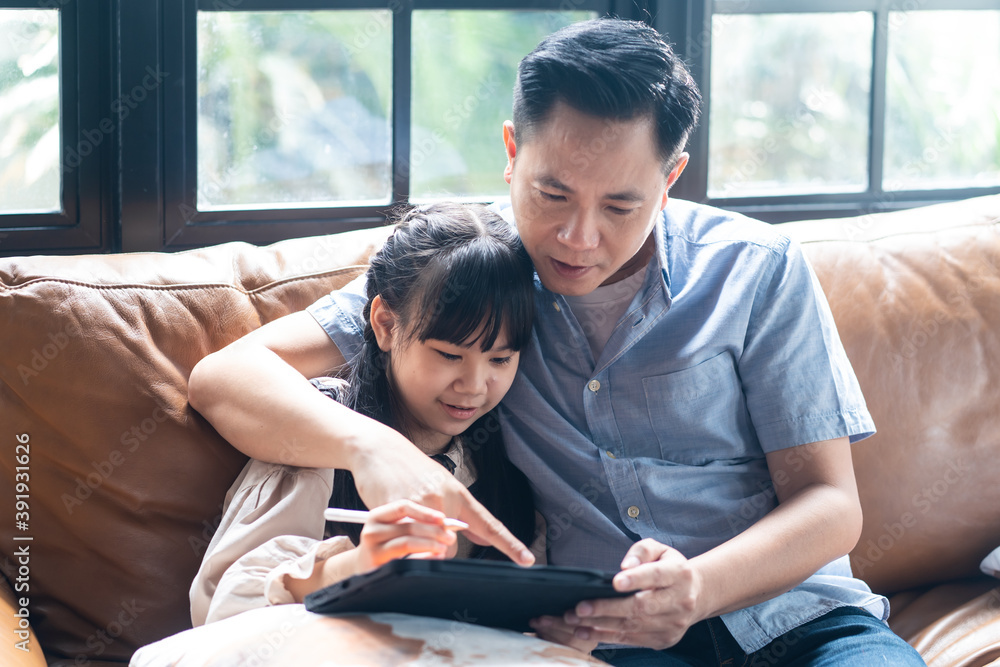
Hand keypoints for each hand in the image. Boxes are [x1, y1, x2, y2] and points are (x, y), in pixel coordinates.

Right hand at [351, 439, 534, 565]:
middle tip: (424, 535)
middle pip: (452, 546)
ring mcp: (423, 504)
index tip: (528, 560)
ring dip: (420, 546)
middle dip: (440, 549)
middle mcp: (445, 499)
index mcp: (459, 494)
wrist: (379, 449)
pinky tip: (396, 528)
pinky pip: (407, 540)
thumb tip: (479, 535)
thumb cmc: (410, 470)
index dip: (509, 544)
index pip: (489, 524)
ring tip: (408, 528)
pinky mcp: (400, 508)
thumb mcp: (441, 486)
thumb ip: (460, 511)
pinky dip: (403, 542)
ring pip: (430, 545)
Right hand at [353, 500, 457, 573]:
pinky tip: (432, 557)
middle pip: (409, 527)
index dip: (425, 512)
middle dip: (434, 531)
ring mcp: (373, 550)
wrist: (362, 566)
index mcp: (377, 516)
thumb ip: (414, 522)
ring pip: (407, 543)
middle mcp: (372, 531)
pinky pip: (406, 561)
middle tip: (450, 536)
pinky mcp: (377, 567)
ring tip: (443, 547)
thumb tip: (444, 523)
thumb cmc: (384, 543)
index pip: (403, 507)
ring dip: (430, 545)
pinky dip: (423, 558)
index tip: (442, 519)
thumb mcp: (394, 528)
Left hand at [530, 539, 702, 649]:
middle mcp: (679, 601)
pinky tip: (585, 631)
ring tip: (574, 619)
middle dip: (608, 608)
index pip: (656, 576)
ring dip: (600, 624)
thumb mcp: (660, 549)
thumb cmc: (669, 568)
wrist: (696, 595)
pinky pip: (631, 640)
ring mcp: (672, 624)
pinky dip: (606, 636)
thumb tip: (626, 566)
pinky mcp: (663, 640)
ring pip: (632, 626)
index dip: (636, 579)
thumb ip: (642, 551)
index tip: (615, 582)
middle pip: (641, 607)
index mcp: (679, 574)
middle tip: (580, 607)